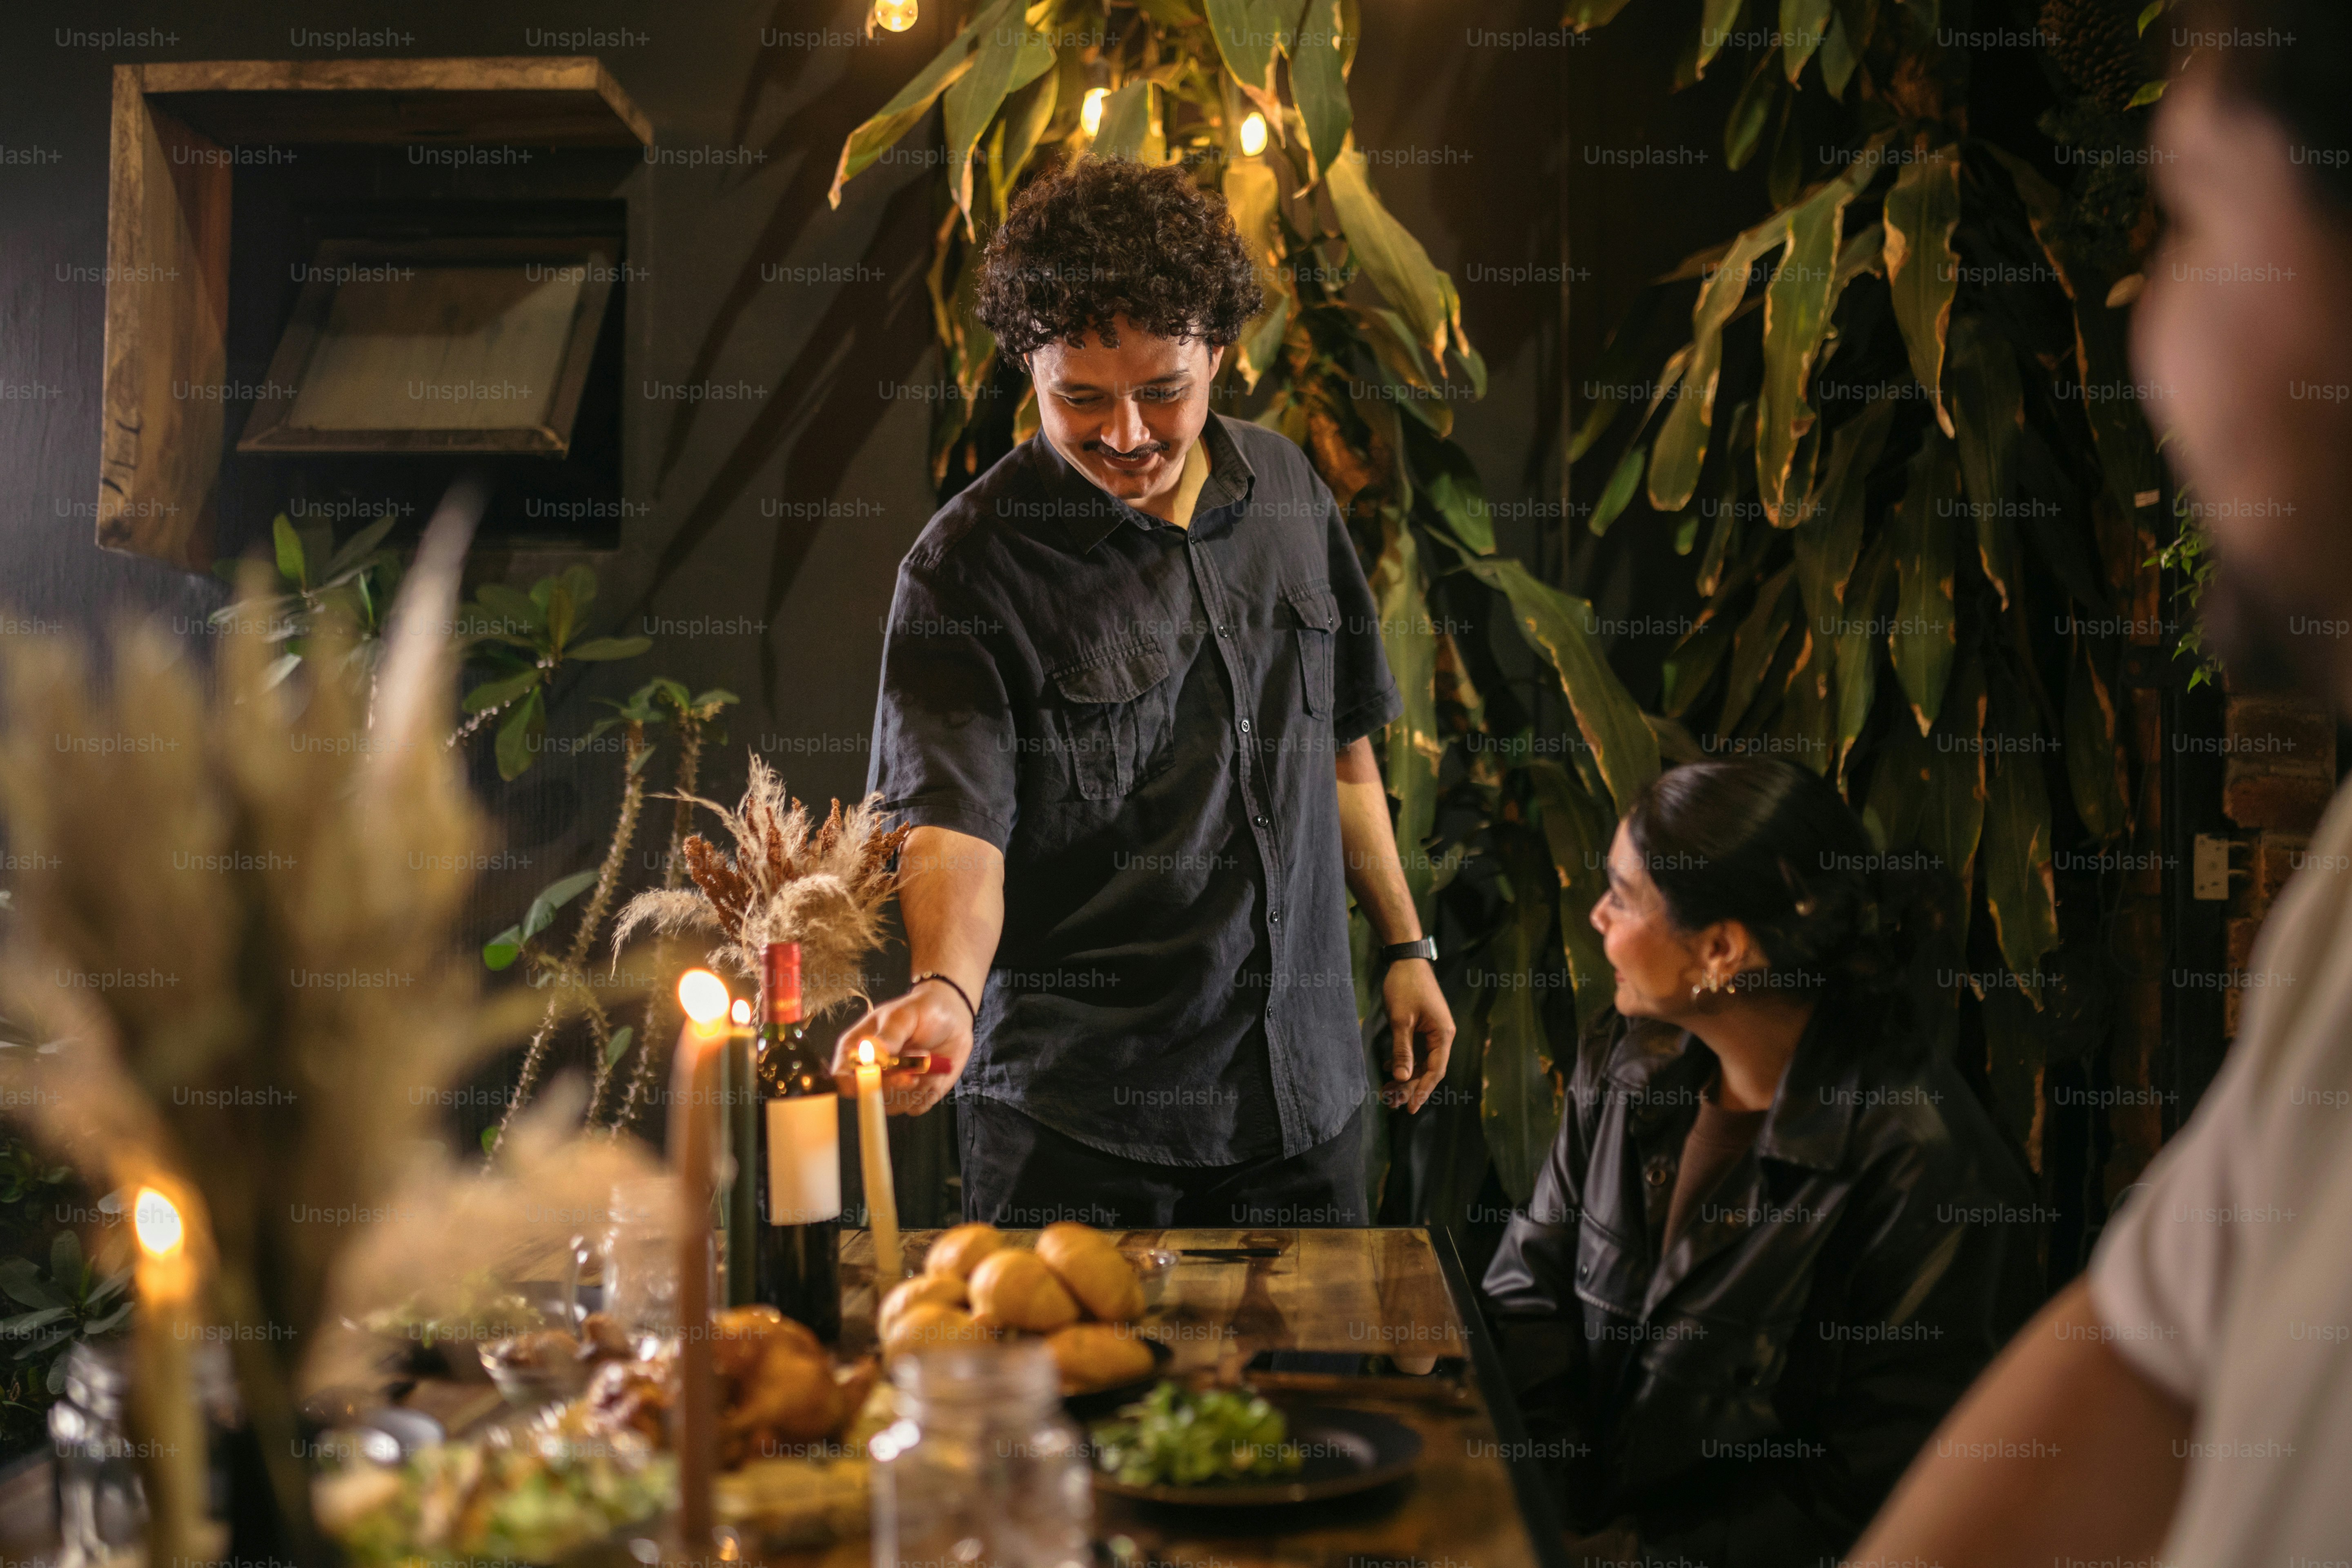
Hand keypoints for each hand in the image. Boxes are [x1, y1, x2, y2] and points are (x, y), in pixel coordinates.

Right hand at [832, 978, 972, 1115]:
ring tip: (928, 1061)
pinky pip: (916, 1107)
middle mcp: (871, 1072)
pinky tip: (935, 1072)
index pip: (842, 1076)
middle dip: (893, 1086)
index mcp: (857, 1050)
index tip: (875, 1075)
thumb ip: (889, 1035)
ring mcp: (892, 1086)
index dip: (854, 1082)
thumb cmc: (923, 1010)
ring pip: (893, 1106)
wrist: (954, 1016)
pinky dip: (928, 1093)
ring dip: (915, 1088)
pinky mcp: (914, 1094)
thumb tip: (874, 1052)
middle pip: (868, 1096)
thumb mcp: (904, 1016)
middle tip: (912, 1073)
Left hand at [1378, 957, 1452, 1111]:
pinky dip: (1404, 1061)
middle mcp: (1442, 1035)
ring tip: (1388, 1091)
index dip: (1422, 1091)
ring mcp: (1433, 1031)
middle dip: (1411, 1087)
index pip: (1435, 1071)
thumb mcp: (1401, 1020)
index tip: (1410, 1108)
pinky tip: (1388, 1069)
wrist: (1406, 960)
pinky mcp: (1423, 1026)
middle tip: (1392, 1102)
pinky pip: (1416, 1051)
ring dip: (1406, 1076)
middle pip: (1429, 1069)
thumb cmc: (1405, 986)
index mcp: (1443, 1034)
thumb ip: (1402, 1050)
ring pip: (1422, 1062)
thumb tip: (1401, 1077)